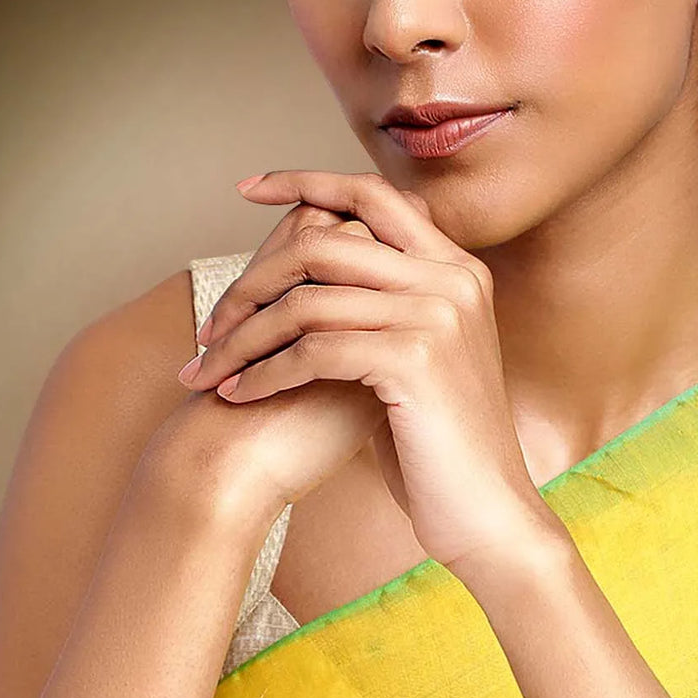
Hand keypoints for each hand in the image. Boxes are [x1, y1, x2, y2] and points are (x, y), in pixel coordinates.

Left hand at [182, 169, 555, 568]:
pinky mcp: (417, 361)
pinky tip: (238, 396)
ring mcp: (438, 316)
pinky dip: (264, 374)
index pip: (372, 195)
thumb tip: (314, 284)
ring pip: (307, 301)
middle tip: (209, 328)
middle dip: (251, 281)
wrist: (489, 516)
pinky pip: (313, 350)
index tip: (249, 189)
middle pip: (322, 242)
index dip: (305, 181)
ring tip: (207, 371)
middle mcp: (452, 279)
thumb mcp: (415, 364)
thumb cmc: (439, 450)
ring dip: (243, 339)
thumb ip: (379, 313)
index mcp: (456, 269)